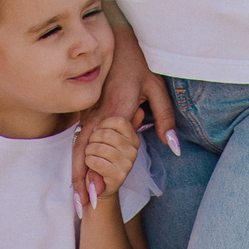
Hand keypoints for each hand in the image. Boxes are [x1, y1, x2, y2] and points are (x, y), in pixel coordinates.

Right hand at [75, 25, 174, 195]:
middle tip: (83, 207)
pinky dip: (75, 162)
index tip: (98, 194)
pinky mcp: (85, 114)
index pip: (102, 148)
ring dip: (76, 175)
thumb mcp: (157, 88)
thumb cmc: (139, 65)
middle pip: (82, 153)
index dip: (98, 172)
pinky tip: (78, 179)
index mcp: (114, 111)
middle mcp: (96, 116)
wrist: (116, 41)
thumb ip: (165, 119)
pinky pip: (77, 142)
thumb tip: (172, 146)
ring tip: (78, 201)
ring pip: (76, 149)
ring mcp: (87, 115)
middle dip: (81, 181)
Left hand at [81, 116, 139, 205]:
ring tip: (91, 156)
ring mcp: (128, 163)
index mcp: (133, 138)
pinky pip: (97, 162)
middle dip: (92, 140)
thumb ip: (122, 125)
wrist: (100, 185)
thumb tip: (139, 109)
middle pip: (106, 134)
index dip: (103, 124)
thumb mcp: (111, 139)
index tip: (97, 131)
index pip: (119, 121)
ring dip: (89, 152)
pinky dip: (89, 162)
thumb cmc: (102, 157)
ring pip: (99, 148)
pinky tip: (92, 165)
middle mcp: (133, 150)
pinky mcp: (119, 176)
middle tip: (91, 146)